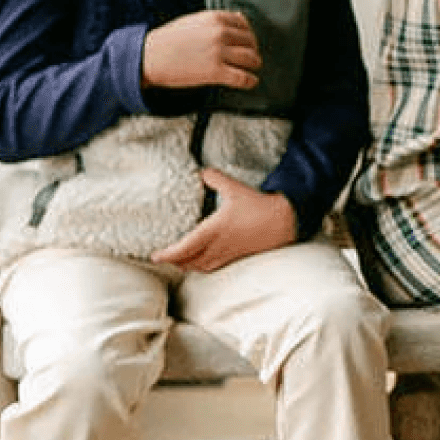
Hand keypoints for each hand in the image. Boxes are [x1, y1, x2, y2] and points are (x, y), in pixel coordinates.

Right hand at [142, 9, 261, 92]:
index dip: (248, 35)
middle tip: (250, 58)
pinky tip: (250, 82)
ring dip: (254, 65)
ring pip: (251, 59)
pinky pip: (243, 78)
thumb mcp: (193, 21)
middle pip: (250, 42)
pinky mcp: (215, 72)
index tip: (247, 42)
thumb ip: (217, 20)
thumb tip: (241, 19)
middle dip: (252, 50)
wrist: (148, 57)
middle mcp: (220, 33)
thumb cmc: (168, 40)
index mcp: (215, 18)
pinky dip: (250, 81)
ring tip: (250, 68)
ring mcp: (219, 52)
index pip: (244, 25)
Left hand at [152, 168, 297, 272]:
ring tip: (177, 261)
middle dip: (173, 261)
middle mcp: (218, 245)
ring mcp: (227, 253)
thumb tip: (202, 172)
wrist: (283, 222)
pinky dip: (201, 267)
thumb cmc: (259, 206)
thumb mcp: (236, 188)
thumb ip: (216, 179)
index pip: (185, 247)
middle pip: (189, 261)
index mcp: (214, 229)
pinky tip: (199, 262)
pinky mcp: (236, 257)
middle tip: (161, 257)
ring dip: (186, 266)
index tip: (155, 256)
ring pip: (200, 267)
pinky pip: (213, 267)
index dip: (168, 254)